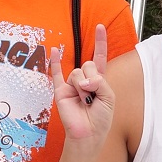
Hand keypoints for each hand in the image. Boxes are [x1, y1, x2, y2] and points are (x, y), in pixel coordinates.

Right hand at [49, 23, 112, 142]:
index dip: (100, 42)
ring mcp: (72, 84)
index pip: (99, 57)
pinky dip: (54, 62)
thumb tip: (82, 80)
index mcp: (99, 80)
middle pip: (87, 64)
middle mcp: (85, 80)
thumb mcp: (109, 97)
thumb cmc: (100, 118)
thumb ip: (99, 82)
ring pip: (76, 72)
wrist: (87, 134)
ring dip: (82, 85)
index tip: (100, 27)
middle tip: (92, 93)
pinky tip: (53, 50)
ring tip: (84, 100)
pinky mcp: (61, 91)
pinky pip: (56, 74)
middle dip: (92, 77)